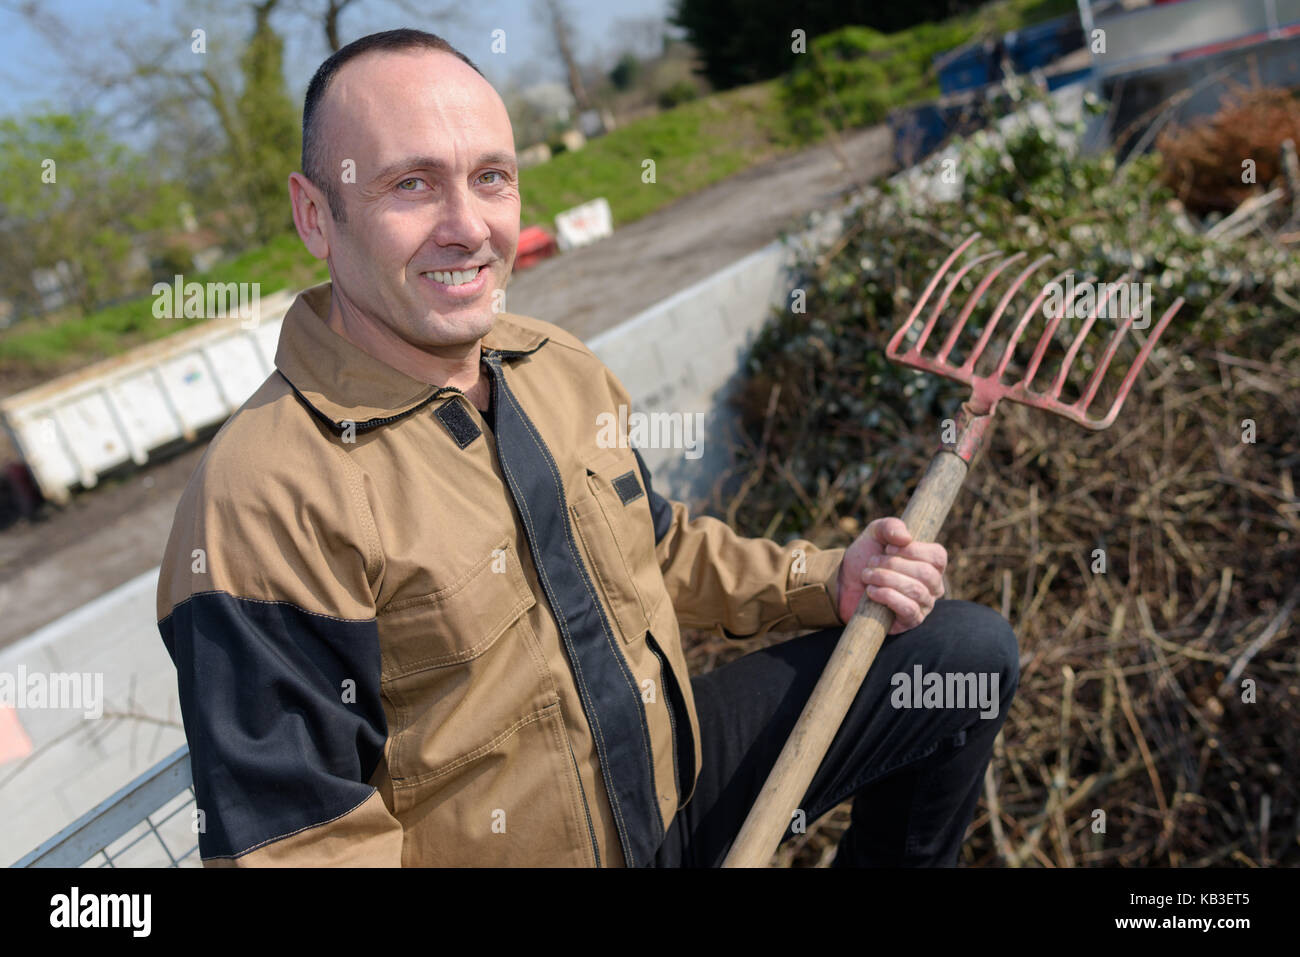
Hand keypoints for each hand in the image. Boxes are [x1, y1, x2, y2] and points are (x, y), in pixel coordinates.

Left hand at [836, 517, 946, 633]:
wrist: (844, 583)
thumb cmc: (866, 557)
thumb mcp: (875, 534)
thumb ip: (890, 526)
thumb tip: (906, 537)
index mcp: (931, 563)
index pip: (937, 556)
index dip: (914, 550)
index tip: (888, 548)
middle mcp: (933, 585)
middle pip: (926, 573)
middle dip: (893, 565)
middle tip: (871, 562)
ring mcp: (924, 604)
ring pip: (916, 590)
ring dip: (886, 579)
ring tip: (867, 576)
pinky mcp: (910, 621)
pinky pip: (909, 609)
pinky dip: (888, 597)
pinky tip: (871, 591)